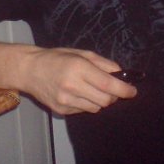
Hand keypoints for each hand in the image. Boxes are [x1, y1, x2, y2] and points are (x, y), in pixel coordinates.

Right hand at [19, 47, 136, 114]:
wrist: (30, 70)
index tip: (133, 91)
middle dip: (114, 96)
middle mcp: (72, 86)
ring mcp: (65, 100)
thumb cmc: (57, 58)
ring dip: (100, 100)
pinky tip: (78, 93)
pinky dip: (87, 103)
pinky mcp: (61, 110)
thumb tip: (121, 73)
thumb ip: (103, 63)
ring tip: (92, 89)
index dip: (124, 89)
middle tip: (112, 88)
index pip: (108, 84)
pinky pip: (84, 110)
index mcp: (78, 68)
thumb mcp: (81, 53)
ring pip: (96, 108)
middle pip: (105, 100)